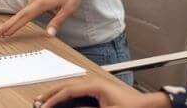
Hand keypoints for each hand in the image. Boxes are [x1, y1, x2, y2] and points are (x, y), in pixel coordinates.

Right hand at [0, 0, 96, 39]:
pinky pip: (24, 12)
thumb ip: (58, 21)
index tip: (2, 34)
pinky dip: (17, 20)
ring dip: (9, 24)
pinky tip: (13, 25)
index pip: (23, 18)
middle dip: (4, 27)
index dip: (12, 27)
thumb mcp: (68, 8)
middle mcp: (35, 1)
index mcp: (40, 3)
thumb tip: (49, 34)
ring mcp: (35, 1)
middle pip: (17, 16)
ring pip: (19, 14)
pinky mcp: (38, 1)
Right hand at [36, 77, 169, 107]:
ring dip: (59, 94)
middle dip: (51, 93)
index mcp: (96, 85)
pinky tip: (64, 101)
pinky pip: (79, 92)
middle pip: (67, 85)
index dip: (54, 99)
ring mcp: (97, 86)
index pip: (68, 90)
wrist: (148, 106)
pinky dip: (68, 96)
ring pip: (72, 88)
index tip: (43, 107)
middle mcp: (95, 82)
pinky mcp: (100, 91)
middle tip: (38, 101)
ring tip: (46, 100)